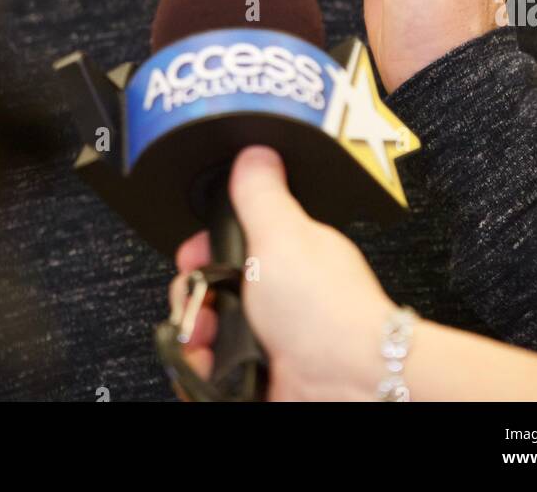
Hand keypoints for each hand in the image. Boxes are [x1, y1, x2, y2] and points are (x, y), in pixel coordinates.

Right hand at [169, 146, 393, 401]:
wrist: (345, 383)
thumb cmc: (328, 311)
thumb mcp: (284, 233)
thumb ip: (262, 192)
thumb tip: (256, 152)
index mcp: (286, 255)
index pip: (230, 244)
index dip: (203, 251)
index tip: (191, 257)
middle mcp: (277, 299)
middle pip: (210, 290)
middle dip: (191, 297)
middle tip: (197, 303)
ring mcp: (267, 342)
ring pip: (206, 333)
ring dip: (191, 336)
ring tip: (202, 339)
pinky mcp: (256, 379)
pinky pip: (211, 374)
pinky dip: (200, 372)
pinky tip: (208, 368)